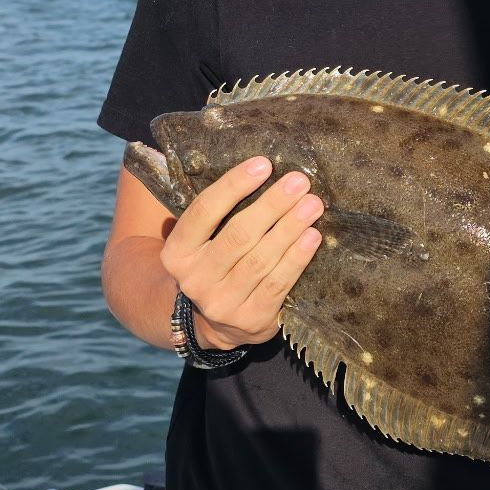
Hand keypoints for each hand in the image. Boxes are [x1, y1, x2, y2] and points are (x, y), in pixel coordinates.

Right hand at [159, 155, 323, 346]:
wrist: (216, 324)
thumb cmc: (215, 264)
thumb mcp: (200, 243)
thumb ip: (216, 214)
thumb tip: (257, 171)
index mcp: (176, 253)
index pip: (204, 211)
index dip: (233, 185)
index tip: (263, 165)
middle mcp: (195, 279)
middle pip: (238, 234)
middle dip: (272, 204)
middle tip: (299, 182)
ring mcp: (222, 302)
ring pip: (261, 259)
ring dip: (290, 228)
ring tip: (312, 204)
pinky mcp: (251, 319)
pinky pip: (278, 283)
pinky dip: (297, 258)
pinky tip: (312, 236)